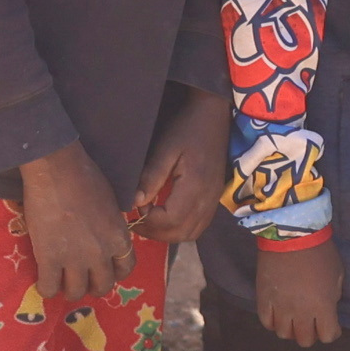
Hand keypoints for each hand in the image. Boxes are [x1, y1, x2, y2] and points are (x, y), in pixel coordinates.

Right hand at [19, 145, 136, 304]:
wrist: (56, 168)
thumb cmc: (84, 175)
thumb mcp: (110, 203)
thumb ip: (110, 225)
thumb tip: (105, 234)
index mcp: (119, 237)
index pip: (126, 268)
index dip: (115, 273)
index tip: (104, 270)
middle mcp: (101, 253)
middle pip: (102, 286)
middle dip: (92, 285)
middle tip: (80, 279)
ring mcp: (75, 258)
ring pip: (76, 292)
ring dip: (69, 290)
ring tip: (60, 282)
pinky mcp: (49, 258)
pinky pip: (49, 287)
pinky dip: (46, 288)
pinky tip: (43, 281)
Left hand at [124, 89, 226, 242]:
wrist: (213, 116)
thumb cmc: (186, 128)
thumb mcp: (165, 149)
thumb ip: (151, 177)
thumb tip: (135, 203)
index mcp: (195, 187)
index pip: (171, 221)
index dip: (149, 222)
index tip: (135, 209)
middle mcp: (207, 199)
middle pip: (180, 233)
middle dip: (155, 232)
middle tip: (135, 220)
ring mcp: (213, 201)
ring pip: (190, 234)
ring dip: (167, 234)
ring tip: (149, 220)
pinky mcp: (214, 199)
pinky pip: (199, 226)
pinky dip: (180, 229)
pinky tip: (166, 217)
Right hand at [251, 232, 345, 346]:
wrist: (291, 234)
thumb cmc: (320, 251)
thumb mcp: (337, 274)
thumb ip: (333, 296)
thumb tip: (328, 307)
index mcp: (323, 307)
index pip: (328, 336)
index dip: (332, 332)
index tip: (331, 325)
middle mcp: (301, 313)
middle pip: (305, 340)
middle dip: (311, 333)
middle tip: (312, 322)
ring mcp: (280, 308)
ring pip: (284, 334)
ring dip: (291, 329)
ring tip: (294, 318)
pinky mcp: (263, 299)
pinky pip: (266, 322)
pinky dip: (273, 322)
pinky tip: (278, 314)